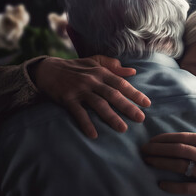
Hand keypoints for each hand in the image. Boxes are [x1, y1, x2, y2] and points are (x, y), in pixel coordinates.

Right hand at [32, 55, 150, 138]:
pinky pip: (78, 112)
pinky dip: (86, 123)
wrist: (48, 69)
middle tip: (141, 118)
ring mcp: (80, 90)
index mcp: (101, 72)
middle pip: (113, 95)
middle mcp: (92, 81)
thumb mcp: (94, 61)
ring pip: (98, 104)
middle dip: (128, 107)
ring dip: (111, 117)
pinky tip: (93, 134)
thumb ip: (113, 66)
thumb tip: (132, 71)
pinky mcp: (67, 99)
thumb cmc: (75, 67)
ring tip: (123, 129)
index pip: (121, 84)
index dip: (135, 93)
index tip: (147, 104)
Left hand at [141, 132, 195, 195]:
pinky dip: (172, 186)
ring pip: (179, 166)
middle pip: (178, 150)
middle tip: (144, 150)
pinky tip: (161, 184)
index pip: (185, 137)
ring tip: (148, 161)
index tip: (153, 140)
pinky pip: (186, 188)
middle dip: (158, 149)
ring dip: (160, 163)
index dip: (166, 138)